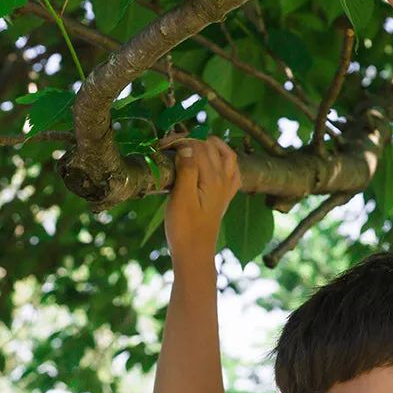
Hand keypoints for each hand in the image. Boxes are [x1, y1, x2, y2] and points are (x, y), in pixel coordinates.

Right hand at [164, 136, 240, 265]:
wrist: (194, 252)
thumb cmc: (184, 228)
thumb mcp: (181, 197)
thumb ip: (187, 170)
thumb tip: (188, 146)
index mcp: (213, 178)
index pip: (197, 147)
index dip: (178, 140)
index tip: (160, 144)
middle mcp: (224, 180)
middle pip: (210, 147)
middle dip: (190, 139)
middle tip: (168, 144)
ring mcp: (227, 188)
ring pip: (226, 155)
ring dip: (210, 144)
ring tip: (192, 142)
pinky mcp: (225, 197)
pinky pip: (232, 171)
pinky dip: (225, 160)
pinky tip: (214, 160)